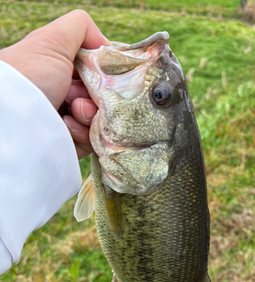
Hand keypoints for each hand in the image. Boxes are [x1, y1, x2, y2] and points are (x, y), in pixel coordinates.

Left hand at [0, 10, 109, 158]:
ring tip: (73, 110)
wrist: (14, 120)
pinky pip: (94, 139)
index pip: (95, 70)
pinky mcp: (71, 145)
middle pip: (101, 94)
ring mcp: (68, 121)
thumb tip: (106, 47)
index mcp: (58, 70)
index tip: (98, 71)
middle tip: (78, 93)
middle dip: (96, 93)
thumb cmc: (30, 76)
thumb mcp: (53, 40)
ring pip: (101, 118)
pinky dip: (85, 131)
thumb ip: (81, 28)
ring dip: (91, 112)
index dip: (102, 71)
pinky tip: (67, 125)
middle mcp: (63, 95)